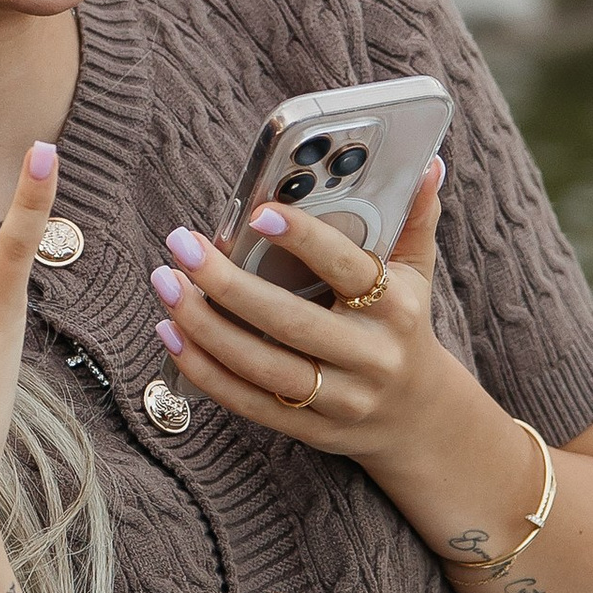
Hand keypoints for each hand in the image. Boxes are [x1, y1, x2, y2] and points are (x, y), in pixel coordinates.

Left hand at [151, 157, 463, 474]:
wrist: (420, 416)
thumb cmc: (403, 325)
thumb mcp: (416, 272)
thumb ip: (415, 217)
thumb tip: (427, 163)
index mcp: (397, 308)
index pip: (349, 269)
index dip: (306, 241)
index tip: (259, 214)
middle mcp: (370, 357)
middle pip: (291, 322)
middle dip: (228, 284)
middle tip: (182, 246)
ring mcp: (340, 399)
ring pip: (263, 368)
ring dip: (205, 327)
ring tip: (165, 285)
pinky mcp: (310, 428)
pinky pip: (249, 403)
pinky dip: (205, 371)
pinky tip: (172, 335)